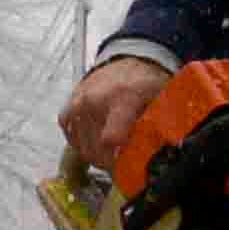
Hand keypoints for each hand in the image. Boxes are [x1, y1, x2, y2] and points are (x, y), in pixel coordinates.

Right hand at [58, 54, 169, 174]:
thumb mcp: (160, 102)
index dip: (118, 160)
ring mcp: (77, 107)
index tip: (128, 166)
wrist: (125, 63)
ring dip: (99, 156)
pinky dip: (84, 146)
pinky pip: (73, 142)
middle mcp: (94, 102)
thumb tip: (156, 154)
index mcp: (121, 99)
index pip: (110, 138)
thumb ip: (158, 127)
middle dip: (113, 163)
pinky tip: (98, 140)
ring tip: (113, 149)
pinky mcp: (67, 112)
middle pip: (97, 151)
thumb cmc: (145, 85)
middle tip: (125, 160)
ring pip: (84, 151)